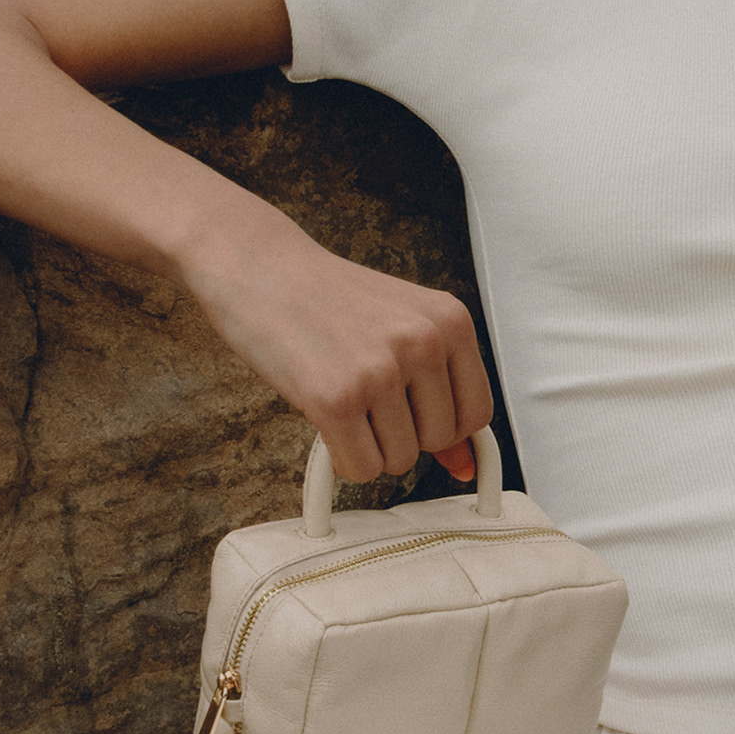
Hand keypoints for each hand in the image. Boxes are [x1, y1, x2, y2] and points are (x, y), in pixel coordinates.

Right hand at [182, 197, 493, 483]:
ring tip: (341, 395)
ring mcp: (381, 370)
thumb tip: (466, 465)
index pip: (476, 414)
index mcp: (451, 321)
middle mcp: (425, 342)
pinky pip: (360, 468)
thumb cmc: (326, 298)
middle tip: (364, 393)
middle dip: (400, 433)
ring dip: (367, 445)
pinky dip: (341, 459)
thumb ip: (438, 394)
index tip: (408, 411)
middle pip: (437, 441)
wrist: (258, 265)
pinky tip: (324, 418)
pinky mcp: (337, 397)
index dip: (440, 424)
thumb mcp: (398, 329)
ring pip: (398, 460)